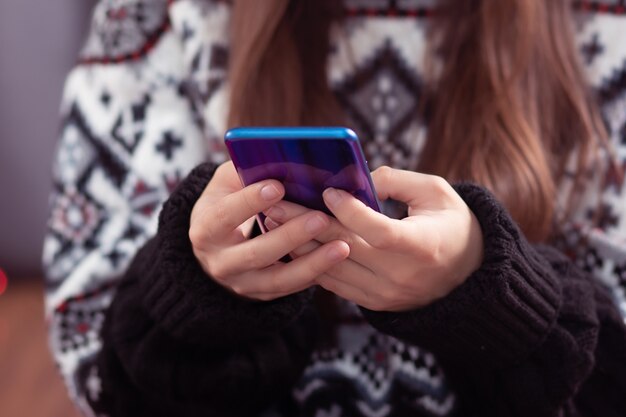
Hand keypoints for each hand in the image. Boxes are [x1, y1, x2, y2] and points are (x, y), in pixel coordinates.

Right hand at [189, 161, 349, 300]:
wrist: (216, 243)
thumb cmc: (228, 201)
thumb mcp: (228, 183)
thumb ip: (249, 170)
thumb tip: (284, 157)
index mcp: (205, 228)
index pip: (225, 216)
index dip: (250, 202)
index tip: (278, 186)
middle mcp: (219, 261)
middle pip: (256, 253)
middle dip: (290, 235)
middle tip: (322, 218)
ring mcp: (240, 283)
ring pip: (278, 279)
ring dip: (312, 263)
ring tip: (341, 246)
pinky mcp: (261, 294)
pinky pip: (291, 289)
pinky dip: (315, 275)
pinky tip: (337, 261)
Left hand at [263, 166, 483, 310]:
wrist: (467, 277)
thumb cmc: (452, 226)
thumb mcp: (438, 194)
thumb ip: (398, 181)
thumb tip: (357, 179)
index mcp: (421, 246)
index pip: (379, 232)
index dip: (351, 211)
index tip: (327, 191)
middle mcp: (401, 275)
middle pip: (344, 248)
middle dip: (305, 222)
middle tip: (274, 201)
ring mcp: (385, 293)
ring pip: (331, 268)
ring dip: (297, 244)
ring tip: (271, 220)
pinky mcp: (373, 303)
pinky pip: (334, 284)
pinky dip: (309, 263)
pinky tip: (288, 244)